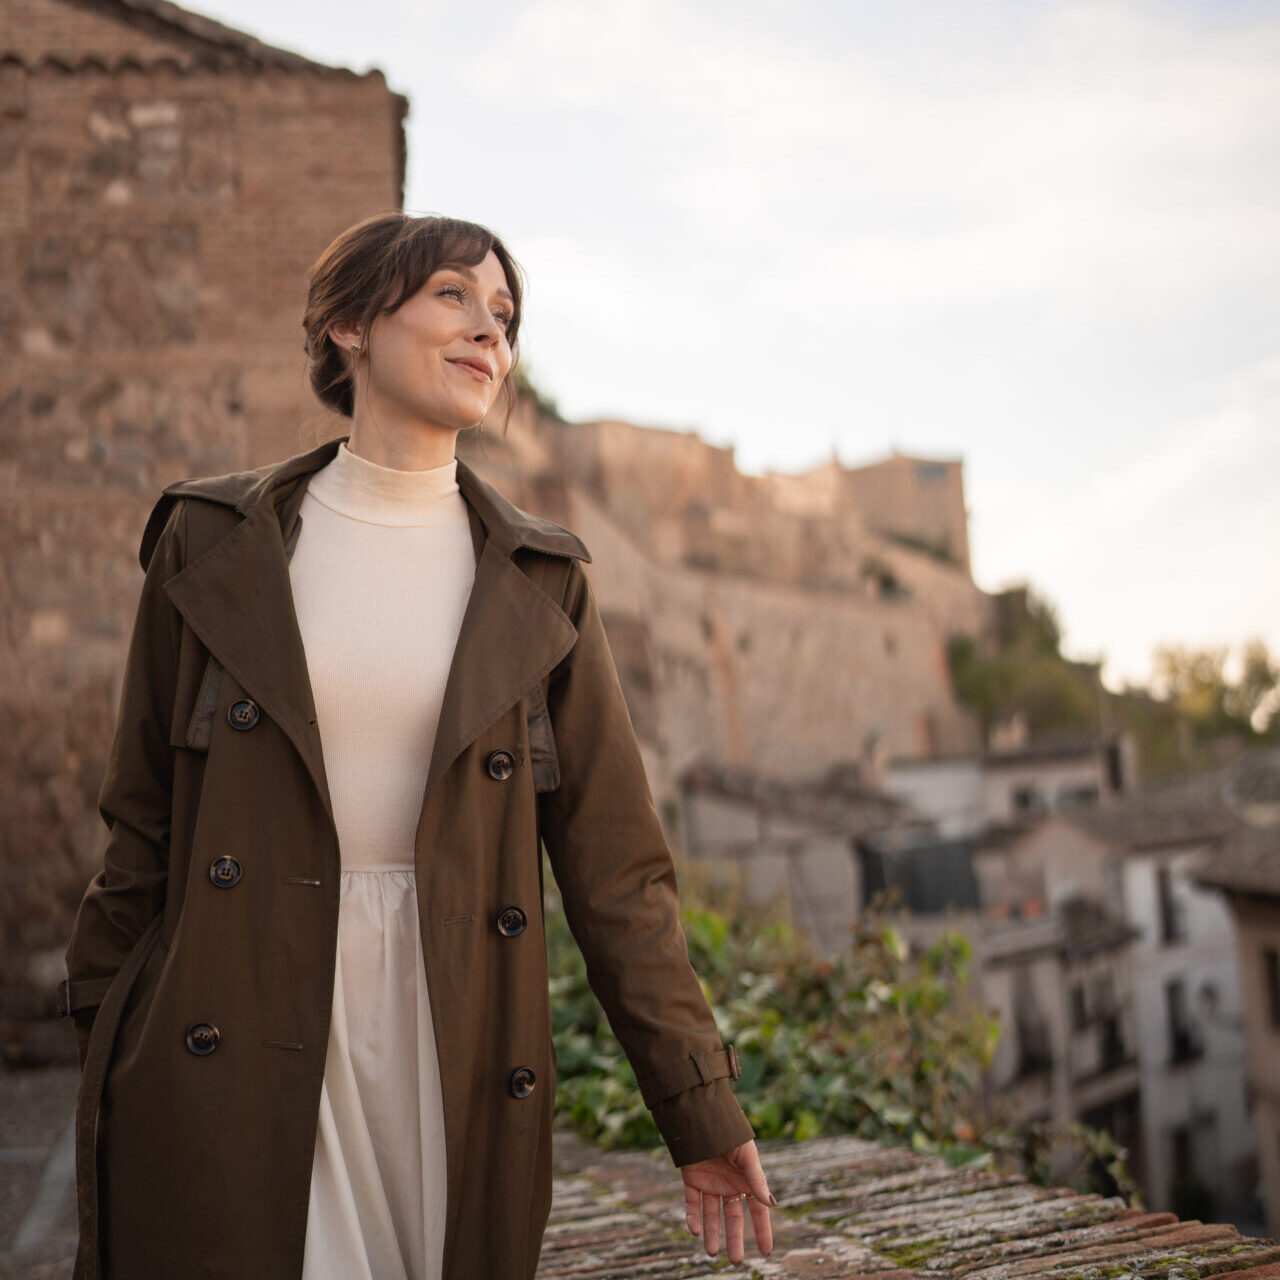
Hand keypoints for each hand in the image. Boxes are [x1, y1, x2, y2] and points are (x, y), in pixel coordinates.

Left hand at [681, 1138, 774, 1262]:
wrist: (702, 1116)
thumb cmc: (730, 1133)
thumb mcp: (747, 1156)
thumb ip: (757, 1179)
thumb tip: (771, 1204)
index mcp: (746, 1179)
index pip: (757, 1210)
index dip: (762, 1230)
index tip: (766, 1252)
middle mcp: (729, 1184)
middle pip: (733, 1217)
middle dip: (734, 1239)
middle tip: (735, 1261)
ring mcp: (710, 1182)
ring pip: (711, 1214)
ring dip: (711, 1233)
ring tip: (711, 1252)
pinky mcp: (691, 1178)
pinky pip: (691, 1202)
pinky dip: (692, 1217)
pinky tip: (695, 1231)